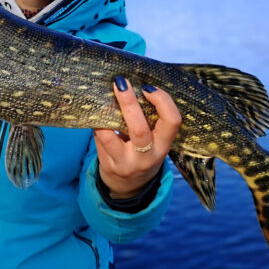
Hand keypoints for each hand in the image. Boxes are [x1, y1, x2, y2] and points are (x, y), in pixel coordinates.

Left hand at [94, 76, 181, 198]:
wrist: (129, 186)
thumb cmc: (144, 153)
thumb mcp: (155, 140)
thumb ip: (149, 120)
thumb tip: (134, 83)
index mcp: (164, 145)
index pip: (172, 122)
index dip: (163, 102)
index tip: (148, 88)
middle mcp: (147, 157)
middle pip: (139, 128)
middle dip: (129, 103)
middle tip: (120, 82)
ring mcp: (126, 163)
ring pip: (110, 136)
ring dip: (105, 115)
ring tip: (103, 98)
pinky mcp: (108, 165)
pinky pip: (99, 140)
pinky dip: (97, 124)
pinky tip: (96, 114)